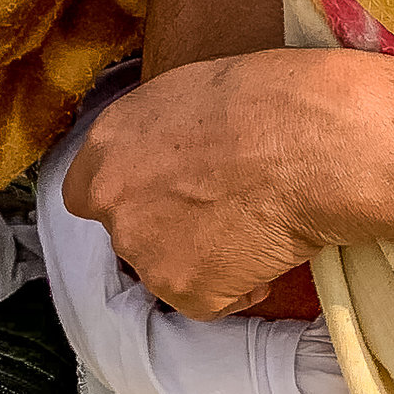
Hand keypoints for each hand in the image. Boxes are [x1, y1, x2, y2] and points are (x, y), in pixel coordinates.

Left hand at [62, 54, 351, 317]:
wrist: (307, 145)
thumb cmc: (265, 101)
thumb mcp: (188, 93)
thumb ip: (155, 136)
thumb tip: (166, 154)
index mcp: (108, 145)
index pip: (85, 192)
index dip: (127, 196)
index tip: (158, 194)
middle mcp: (113, 201)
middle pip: (128, 231)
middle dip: (165, 227)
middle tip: (218, 207)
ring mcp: (146, 253)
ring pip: (166, 268)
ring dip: (201, 256)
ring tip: (252, 224)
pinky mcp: (186, 292)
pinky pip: (210, 300)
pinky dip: (237, 286)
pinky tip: (267, 251)